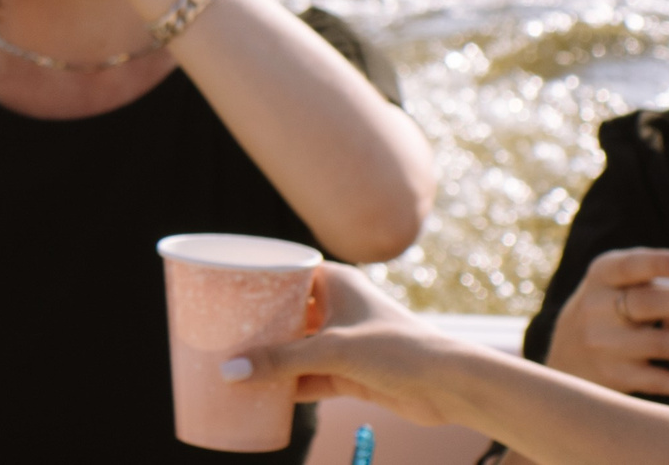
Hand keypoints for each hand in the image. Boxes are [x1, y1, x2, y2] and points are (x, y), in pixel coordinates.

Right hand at [235, 265, 468, 429]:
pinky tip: (264, 394)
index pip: (285, 272)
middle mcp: (338, 307)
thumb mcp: (332, 351)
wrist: (450, 385)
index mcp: (335, 282)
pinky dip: (290, 385)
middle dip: (257, 325)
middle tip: (218, 332)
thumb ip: (281, 362)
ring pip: (297, 347)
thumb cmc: (397, 349)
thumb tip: (230, 372)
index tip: (221, 288)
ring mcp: (345, 341)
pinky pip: (310, 376)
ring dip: (272, 359)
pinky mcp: (352, 372)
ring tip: (234, 365)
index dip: (254, 279)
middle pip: (286, 312)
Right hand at [542, 249, 668, 399]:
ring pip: (662, 344)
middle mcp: (597, 307)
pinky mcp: (616, 377)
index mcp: (602, 275)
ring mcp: (605, 344)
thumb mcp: (613, 285)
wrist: (563, 357)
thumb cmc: (609, 311)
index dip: (662, 264)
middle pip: (651, 304)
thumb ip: (650, 278)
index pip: (630, 265)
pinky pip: (661, 381)